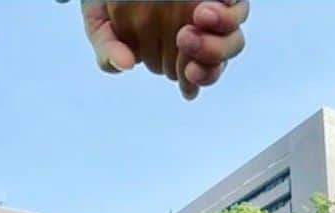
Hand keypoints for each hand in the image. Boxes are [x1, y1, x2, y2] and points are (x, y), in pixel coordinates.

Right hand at [81, 1, 248, 99]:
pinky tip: (203, 11)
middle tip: (183, 38)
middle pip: (213, 66)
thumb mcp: (98, 18)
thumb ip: (106, 47)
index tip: (187, 74)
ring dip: (216, 43)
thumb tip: (125, 66)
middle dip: (203, 62)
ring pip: (231, 43)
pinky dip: (226, 14)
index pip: (191, 78)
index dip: (192, 81)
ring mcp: (211, 13)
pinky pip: (235, 9)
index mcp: (170, 51)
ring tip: (195, 22)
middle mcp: (195, 35)